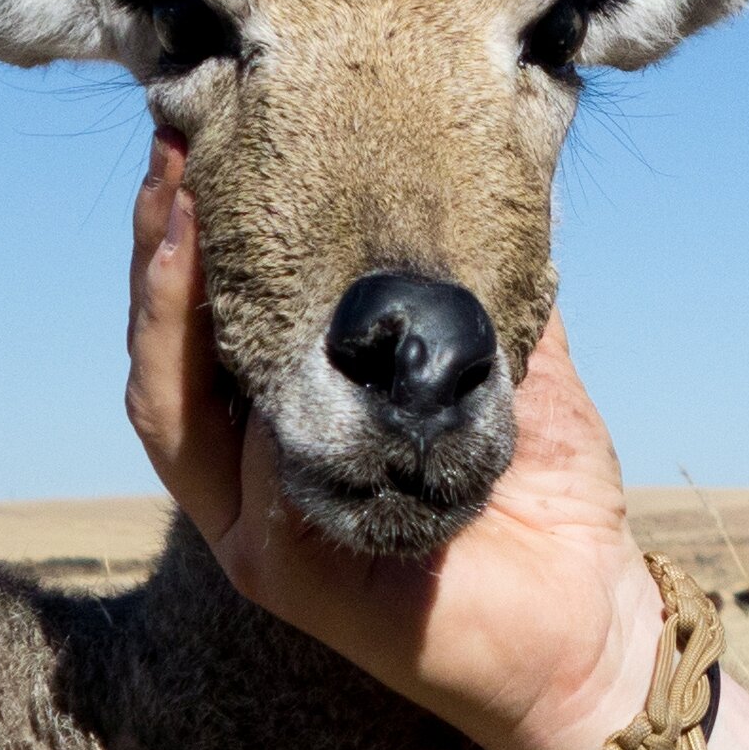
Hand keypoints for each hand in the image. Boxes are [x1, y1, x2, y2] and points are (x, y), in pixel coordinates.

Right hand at [126, 140, 665, 749]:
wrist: (589, 623)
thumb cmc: (546, 494)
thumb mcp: (515, 360)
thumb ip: (483, 278)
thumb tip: (489, 155)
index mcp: (295, 413)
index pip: (218, 309)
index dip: (198, 223)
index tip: (206, 126)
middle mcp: (255, 463)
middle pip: (169, 345)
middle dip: (159, 240)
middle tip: (174, 138)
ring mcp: (253, 520)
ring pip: (166, 403)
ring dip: (159, 300)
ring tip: (170, 205)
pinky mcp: (276, 569)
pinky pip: (222, 476)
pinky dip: (208, 390)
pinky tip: (219, 314)